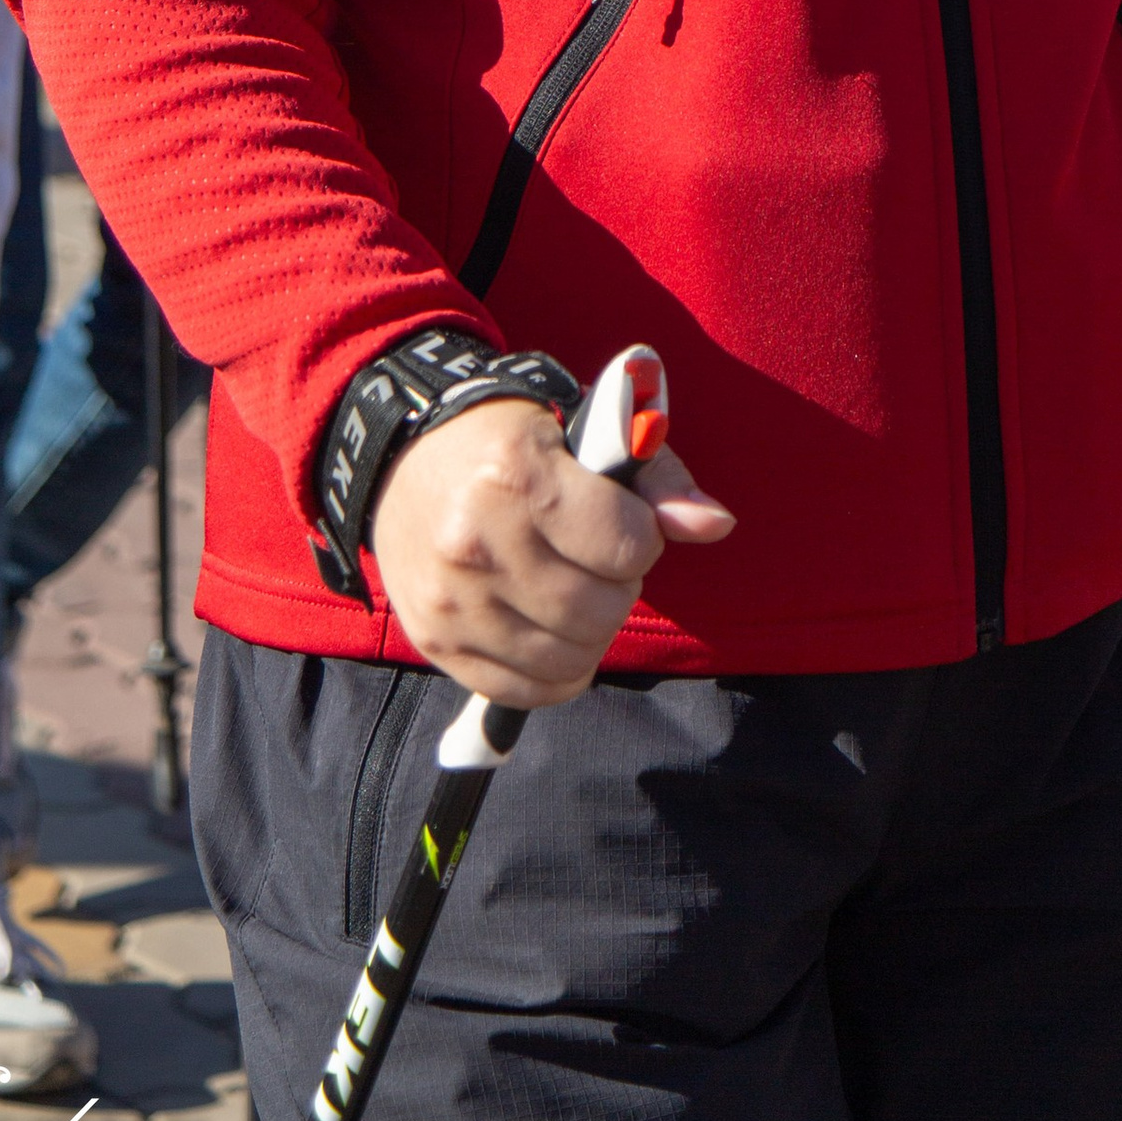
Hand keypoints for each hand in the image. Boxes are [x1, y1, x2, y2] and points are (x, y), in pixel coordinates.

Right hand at [370, 396, 734, 705]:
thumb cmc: (509, 440)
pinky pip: (526, 691)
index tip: (622, 519)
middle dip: (620, 585)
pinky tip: (553, 631)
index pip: (628, 541)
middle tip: (600, 559)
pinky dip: (558, 672)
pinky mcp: (437, 642)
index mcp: (519, 476)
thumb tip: (718, 524)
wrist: (403, 456)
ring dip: (592, 632)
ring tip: (575, 591)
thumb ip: (657, 476)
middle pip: (600, 608)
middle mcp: (477, 542)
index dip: (642, 534)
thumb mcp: (582, 429)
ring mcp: (452, 600)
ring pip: (569, 659)